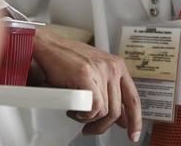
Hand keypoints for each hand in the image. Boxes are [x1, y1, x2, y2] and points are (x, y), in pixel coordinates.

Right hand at [31, 28, 141, 142]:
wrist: (46, 46)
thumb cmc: (65, 60)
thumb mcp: (94, 74)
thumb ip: (109, 94)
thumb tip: (121, 118)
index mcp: (117, 66)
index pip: (133, 98)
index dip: (135, 120)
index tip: (133, 134)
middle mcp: (112, 67)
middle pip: (117, 110)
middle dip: (102, 126)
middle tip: (90, 129)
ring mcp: (100, 70)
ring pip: (104, 111)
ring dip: (88, 119)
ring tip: (76, 112)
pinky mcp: (86, 75)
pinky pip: (93, 107)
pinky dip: (83, 114)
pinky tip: (75, 110)